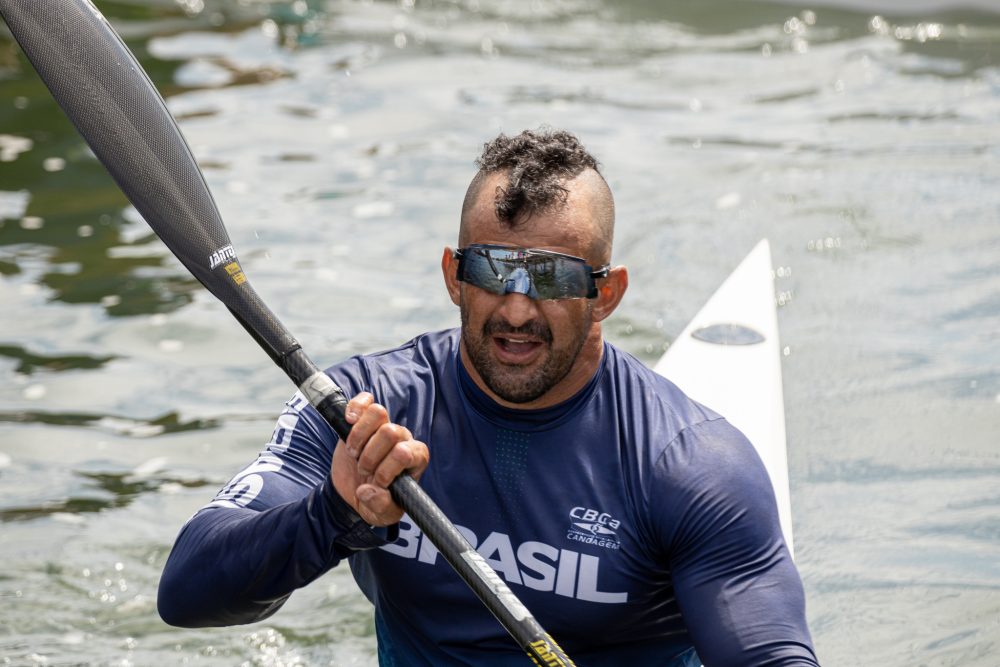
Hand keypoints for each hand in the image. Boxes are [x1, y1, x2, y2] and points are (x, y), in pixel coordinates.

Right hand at [331, 392, 428, 526]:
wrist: (353, 494)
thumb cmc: (375, 502)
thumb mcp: (382, 514)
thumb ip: (380, 506)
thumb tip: (368, 491)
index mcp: (414, 459)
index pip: (408, 452)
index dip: (389, 468)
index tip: (377, 482)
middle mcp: (402, 439)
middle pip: (391, 432)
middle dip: (371, 456)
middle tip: (363, 470)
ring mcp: (383, 426)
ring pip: (378, 413)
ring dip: (359, 437)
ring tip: (355, 453)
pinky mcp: (363, 418)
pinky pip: (365, 400)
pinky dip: (354, 409)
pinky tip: (348, 422)